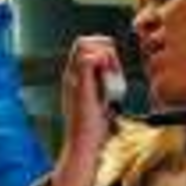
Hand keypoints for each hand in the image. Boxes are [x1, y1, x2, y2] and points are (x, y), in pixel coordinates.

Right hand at [50, 36, 122, 185]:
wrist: (82, 144)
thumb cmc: (92, 127)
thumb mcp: (100, 100)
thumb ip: (102, 86)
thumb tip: (112, 75)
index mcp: (75, 77)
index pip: (85, 46)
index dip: (102, 48)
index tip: (114, 66)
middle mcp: (71, 75)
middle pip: (83, 41)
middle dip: (104, 47)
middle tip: (114, 68)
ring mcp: (73, 79)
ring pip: (84, 45)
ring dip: (104, 54)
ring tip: (113, 74)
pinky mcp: (79, 86)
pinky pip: (88, 60)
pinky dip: (102, 62)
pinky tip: (110, 78)